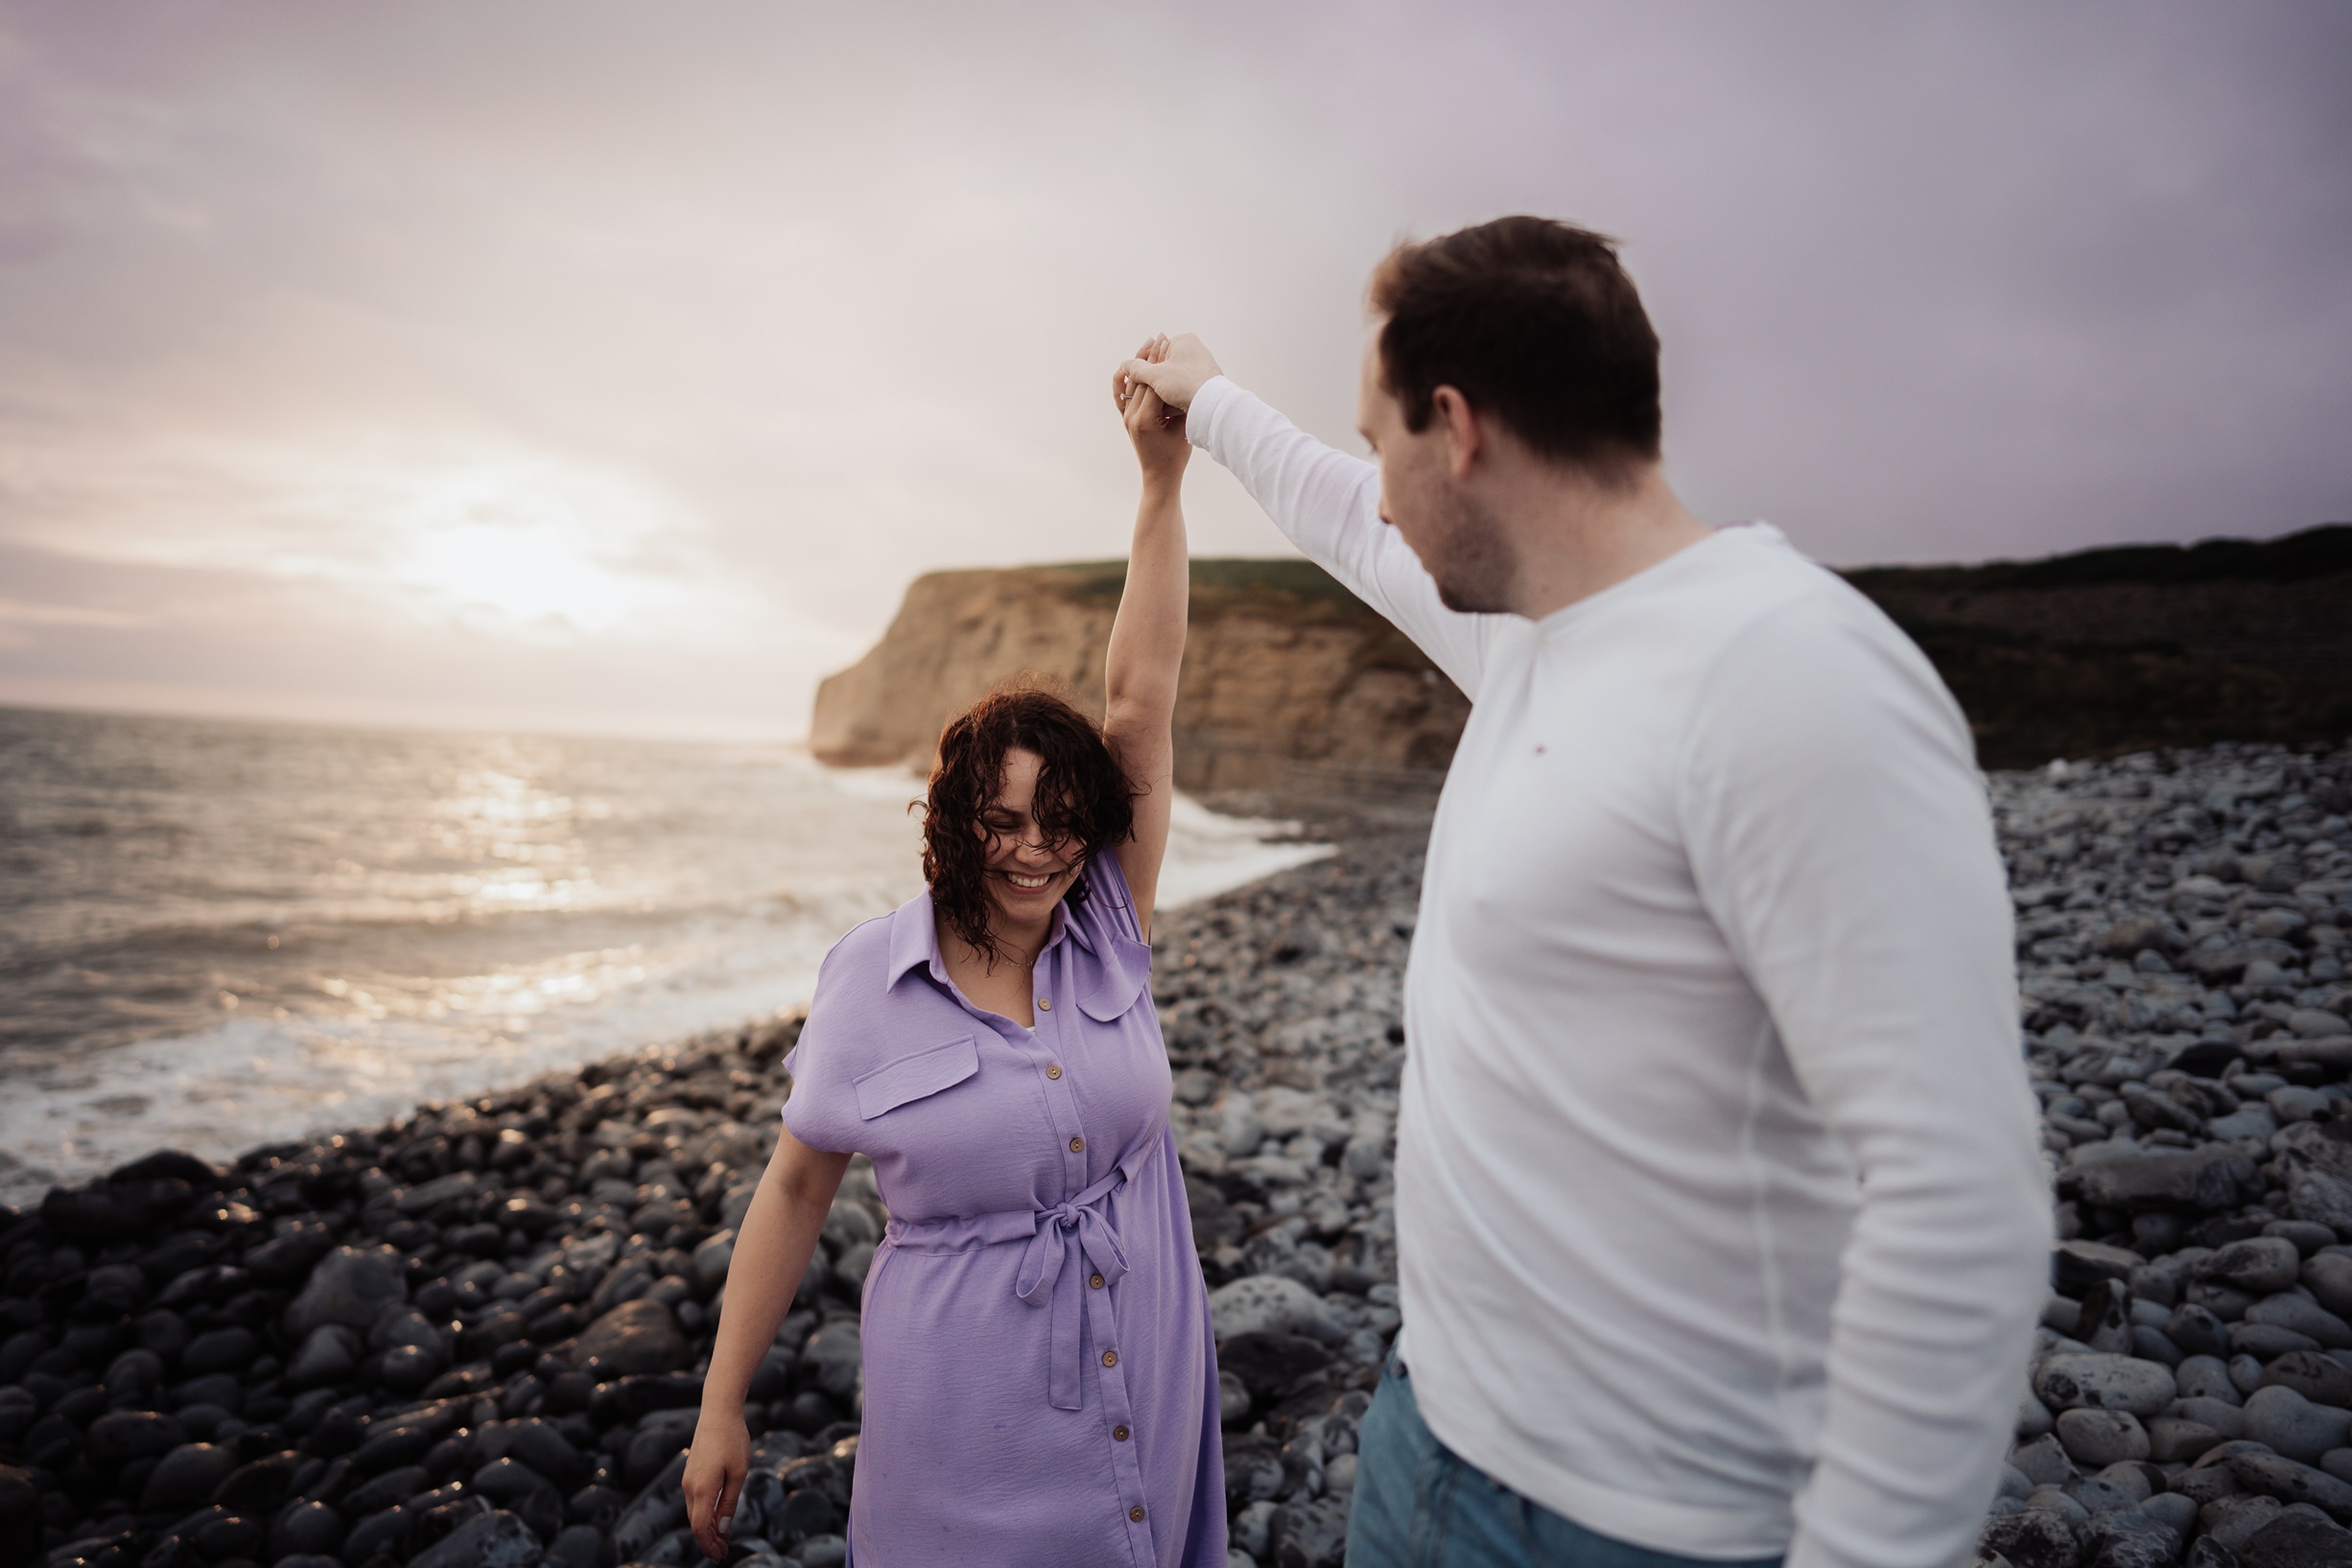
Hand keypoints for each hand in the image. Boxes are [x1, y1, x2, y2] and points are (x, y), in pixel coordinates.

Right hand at [682, 1411, 749, 1560]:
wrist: (718, 1412)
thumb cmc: (733, 1440)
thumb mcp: (739, 1473)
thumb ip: (729, 1502)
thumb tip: (722, 1528)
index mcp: (702, 1489)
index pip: (700, 1528)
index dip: (709, 1545)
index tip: (721, 1556)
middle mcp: (690, 1487)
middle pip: (695, 1524)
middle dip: (709, 1541)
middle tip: (725, 1552)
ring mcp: (687, 1480)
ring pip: (694, 1513)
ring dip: (707, 1528)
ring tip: (725, 1537)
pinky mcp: (690, 1473)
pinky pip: (695, 1501)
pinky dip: (705, 1513)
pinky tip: (718, 1515)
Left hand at [1115, 336, 1189, 487]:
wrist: (1159, 476)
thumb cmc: (1176, 455)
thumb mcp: (1183, 428)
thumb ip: (1180, 404)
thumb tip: (1184, 379)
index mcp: (1146, 419)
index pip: (1154, 382)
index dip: (1163, 362)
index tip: (1170, 343)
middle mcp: (1131, 416)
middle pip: (1141, 378)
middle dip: (1151, 356)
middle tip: (1161, 336)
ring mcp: (1126, 417)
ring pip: (1130, 382)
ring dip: (1139, 362)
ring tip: (1149, 343)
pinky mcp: (1125, 418)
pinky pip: (1119, 394)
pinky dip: (1123, 378)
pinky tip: (1129, 364)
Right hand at [1117, 332, 1220, 410]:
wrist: (1212, 404)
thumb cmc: (1184, 384)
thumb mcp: (1155, 375)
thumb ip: (1137, 369)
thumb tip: (1125, 364)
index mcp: (1184, 340)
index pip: (1156, 351)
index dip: (1146, 367)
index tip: (1140, 382)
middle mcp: (1196, 349)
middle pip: (1166, 366)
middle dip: (1156, 380)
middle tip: (1149, 394)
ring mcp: (1204, 366)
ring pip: (1175, 379)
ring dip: (1166, 390)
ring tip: (1162, 402)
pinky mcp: (1208, 382)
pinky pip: (1187, 388)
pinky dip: (1179, 396)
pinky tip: (1175, 408)